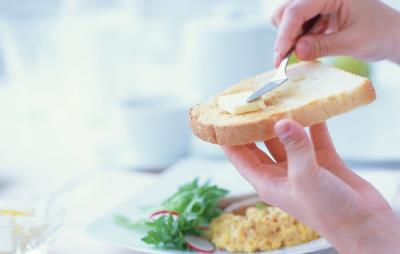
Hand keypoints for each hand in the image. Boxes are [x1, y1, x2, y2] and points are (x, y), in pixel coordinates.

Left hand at [222, 119, 399, 253]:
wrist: (365, 226)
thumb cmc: (329, 213)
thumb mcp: (306, 178)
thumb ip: (295, 147)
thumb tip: (282, 121)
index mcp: (267, 182)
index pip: (240, 157)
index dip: (228, 139)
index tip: (221, 118)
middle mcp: (281, 174)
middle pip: (260, 145)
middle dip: (254, 126)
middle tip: (250, 103)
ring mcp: (302, 167)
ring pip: (287, 139)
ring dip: (285, 122)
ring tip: (279, 100)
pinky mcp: (323, 162)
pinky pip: (314, 137)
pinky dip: (313, 124)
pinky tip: (311, 107)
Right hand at [271, 0, 399, 65]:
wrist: (391, 35)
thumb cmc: (380, 34)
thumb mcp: (352, 42)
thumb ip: (322, 46)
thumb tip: (295, 51)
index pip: (297, 10)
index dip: (285, 34)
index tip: (279, 57)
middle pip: (286, 11)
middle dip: (285, 35)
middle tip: (289, 58)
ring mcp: (318, 2)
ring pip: (286, 18)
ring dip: (292, 37)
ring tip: (311, 47)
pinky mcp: (316, 11)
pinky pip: (296, 24)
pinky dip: (298, 37)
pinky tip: (313, 42)